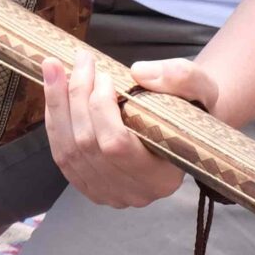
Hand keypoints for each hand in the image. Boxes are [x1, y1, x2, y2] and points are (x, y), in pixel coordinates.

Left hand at [42, 54, 217, 208]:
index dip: (101, 108)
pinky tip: (53, 92)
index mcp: (162, 177)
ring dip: (57, 105)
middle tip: (80, 61)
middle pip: (87, 145)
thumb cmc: (193, 109)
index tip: (105, 75)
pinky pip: (61, 155)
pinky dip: (55, 120)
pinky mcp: (89, 186)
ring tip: (53, 67)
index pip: (116, 145)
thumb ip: (180, 77)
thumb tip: (139, 72)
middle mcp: (133, 193)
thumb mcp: (200, 87)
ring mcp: (108, 194)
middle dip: (76, 96)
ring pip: (67, 151)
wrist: (183, 129)